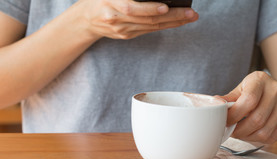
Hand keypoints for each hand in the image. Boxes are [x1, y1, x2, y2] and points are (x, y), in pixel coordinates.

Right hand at [73, 0, 198, 39]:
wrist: (85, 20)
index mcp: (111, 4)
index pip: (132, 8)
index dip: (150, 8)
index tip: (167, 6)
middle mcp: (117, 19)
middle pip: (148, 19)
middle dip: (172, 16)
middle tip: (191, 13)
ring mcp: (123, 30)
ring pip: (152, 26)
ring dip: (173, 22)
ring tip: (190, 17)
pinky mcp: (127, 35)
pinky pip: (149, 30)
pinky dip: (164, 26)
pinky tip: (177, 22)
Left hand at [220, 71, 276, 143]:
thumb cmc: (257, 90)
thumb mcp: (243, 88)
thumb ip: (229, 98)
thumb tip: (215, 103)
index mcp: (261, 80)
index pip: (249, 100)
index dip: (235, 115)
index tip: (225, 122)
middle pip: (257, 119)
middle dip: (239, 130)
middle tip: (230, 132)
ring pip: (264, 131)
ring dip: (247, 137)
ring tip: (239, 134)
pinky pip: (272, 137)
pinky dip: (258, 140)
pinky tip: (251, 135)